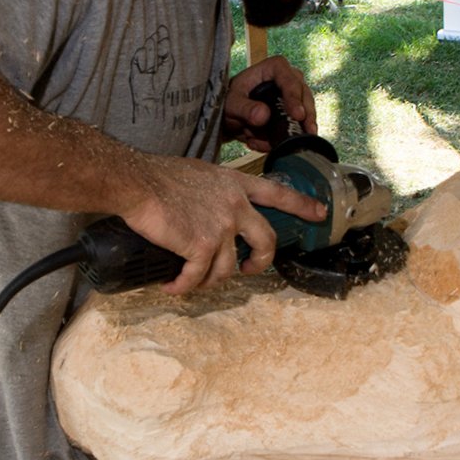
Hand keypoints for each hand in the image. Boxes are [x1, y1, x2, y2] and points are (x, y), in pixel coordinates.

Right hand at [119, 152, 326, 294]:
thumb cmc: (159, 176)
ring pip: (229, 267)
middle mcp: (235, 206)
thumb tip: (211, 211)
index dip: (302, 205)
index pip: (278, 194)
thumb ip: (215, 192)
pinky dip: (183, 285)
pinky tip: (173, 286)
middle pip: (267, 241)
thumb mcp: (199, 174)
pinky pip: (198, 277)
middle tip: (249, 270)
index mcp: (235, 185)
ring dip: (210, 279)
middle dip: (261, 262)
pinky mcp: (202, 246)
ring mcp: (221, 227)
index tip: (320, 214)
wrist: (138, 183)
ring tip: (193, 279)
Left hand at [222, 56, 317, 150]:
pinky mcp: (295, 114)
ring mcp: (294, 97)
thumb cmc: (231, 101)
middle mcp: (289, 79)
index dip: (294, 97)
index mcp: (274, 68)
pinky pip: (298, 126)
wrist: (230, 114)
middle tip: (306, 131)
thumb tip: (263, 116)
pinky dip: (286, 138)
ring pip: (306, 112)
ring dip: (295, 130)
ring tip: (281, 143)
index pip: (289, 79)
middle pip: (304, 95)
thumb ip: (244, 108)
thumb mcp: (231, 104)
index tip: (297, 115)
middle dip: (306, 116)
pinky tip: (267, 145)